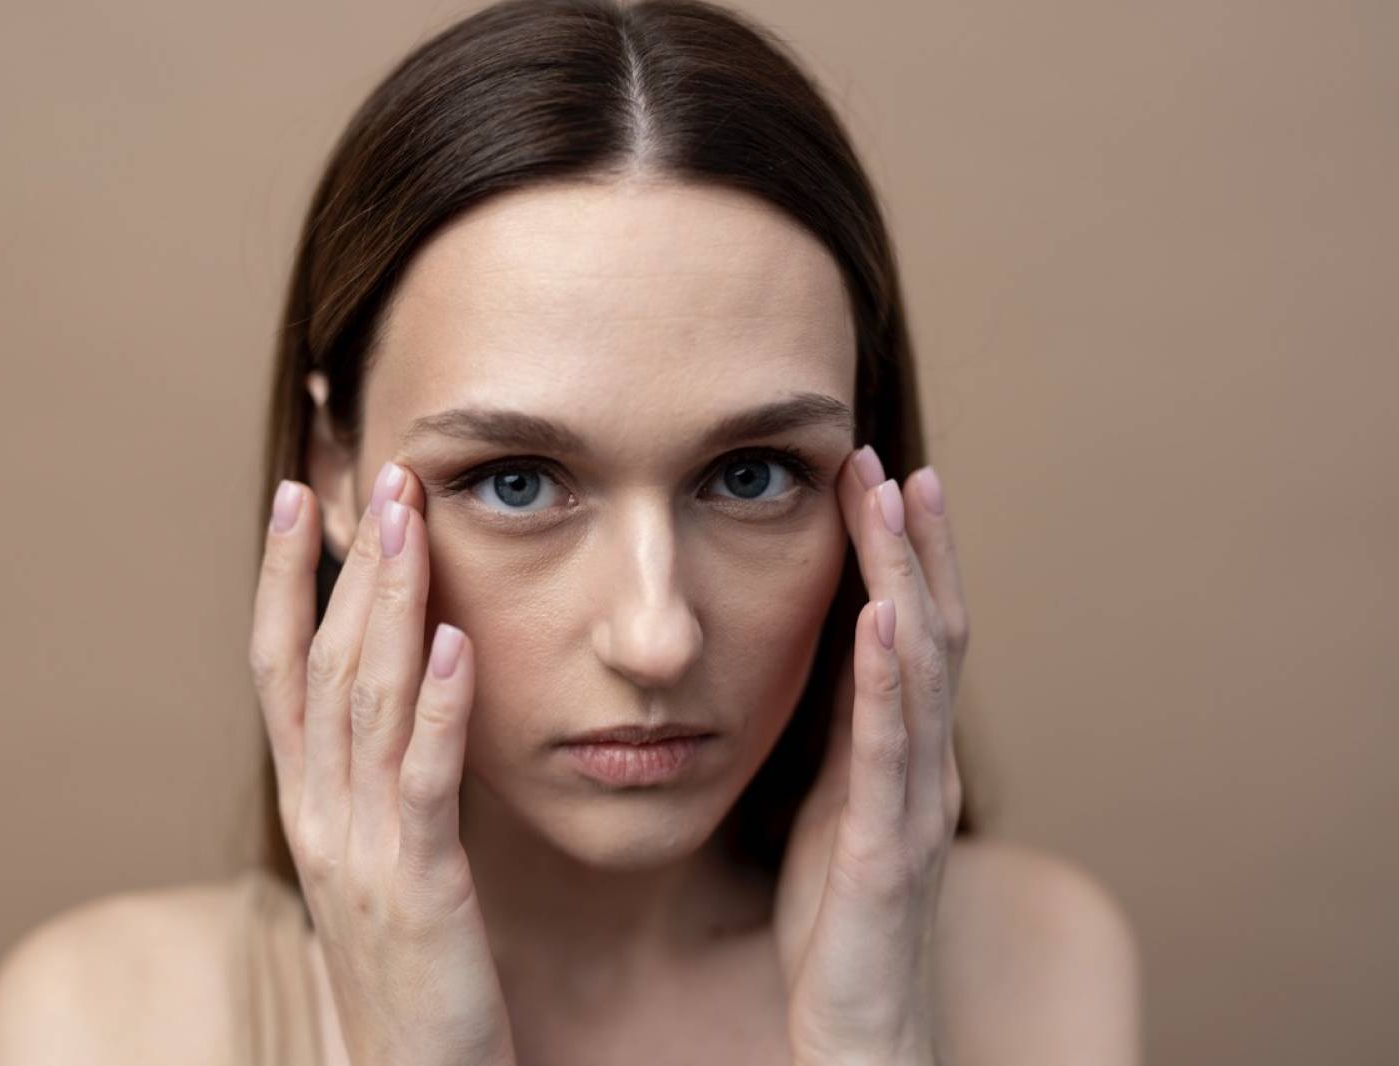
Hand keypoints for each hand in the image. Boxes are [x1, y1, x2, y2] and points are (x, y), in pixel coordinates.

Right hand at [249, 461, 516, 1065]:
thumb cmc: (407, 969)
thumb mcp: (377, 860)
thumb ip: (375, 781)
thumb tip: (394, 699)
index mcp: (309, 803)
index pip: (283, 668)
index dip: (288, 579)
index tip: (301, 495)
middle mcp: (319, 815)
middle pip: (323, 665)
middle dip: (347, 565)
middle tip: (375, 473)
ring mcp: (362, 850)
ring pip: (368, 704)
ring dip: (391, 605)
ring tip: (410, 521)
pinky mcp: (420, 889)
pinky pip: (425, 783)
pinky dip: (440, 708)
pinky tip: (459, 643)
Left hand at [774, 447, 969, 1064]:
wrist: (856, 1024)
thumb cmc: (837, 912)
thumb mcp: (831, 799)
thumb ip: (840, 727)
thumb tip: (825, 646)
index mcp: (901, 749)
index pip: (911, 629)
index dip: (900, 552)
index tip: (874, 472)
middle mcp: (921, 764)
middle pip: (932, 628)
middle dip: (913, 541)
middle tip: (892, 458)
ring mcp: (912, 804)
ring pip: (923, 671)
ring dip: (908, 577)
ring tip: (892, 500)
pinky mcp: (885, 851)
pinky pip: (887, 752)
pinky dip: (888, 679)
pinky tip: (879, 618)